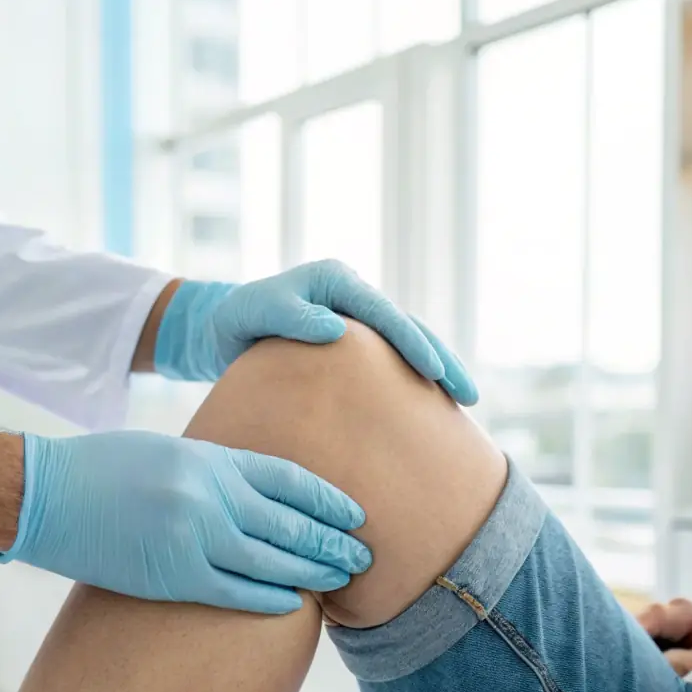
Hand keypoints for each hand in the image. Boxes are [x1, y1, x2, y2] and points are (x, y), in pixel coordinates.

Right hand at [0, 431, 372, 613]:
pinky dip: (268, 597)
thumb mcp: (168, 453)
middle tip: (364, 555)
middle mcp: (209, 493)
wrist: (42, 494)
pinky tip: (293, 603)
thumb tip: (258, 496)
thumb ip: (216, 471)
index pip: (287, 476)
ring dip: (311, 570)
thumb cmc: (100, 469)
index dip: (326, 497)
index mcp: (210, 457)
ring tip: (342, 579)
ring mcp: (193, 534)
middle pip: (289, 520)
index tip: (354, 512)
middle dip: (331, 539)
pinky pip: (233, 590)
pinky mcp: (171, 574)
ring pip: (271, 558)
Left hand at [154, 262, 477, 404]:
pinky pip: (393, 362)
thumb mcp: (255, 313)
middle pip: (409, 327)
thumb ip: (290, 316)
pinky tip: (435, 409)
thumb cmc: (235, 320)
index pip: (384, 313)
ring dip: (439, 372)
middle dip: (442, 361)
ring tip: (467, 403)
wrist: (222, 328)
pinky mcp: (357, 344)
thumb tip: (335, 328)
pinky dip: (416, 382)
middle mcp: (354, 295)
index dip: (412, 342)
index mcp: (335, 281)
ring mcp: (358, 319)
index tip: (432, 371)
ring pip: (410, 344)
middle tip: (468, 396)